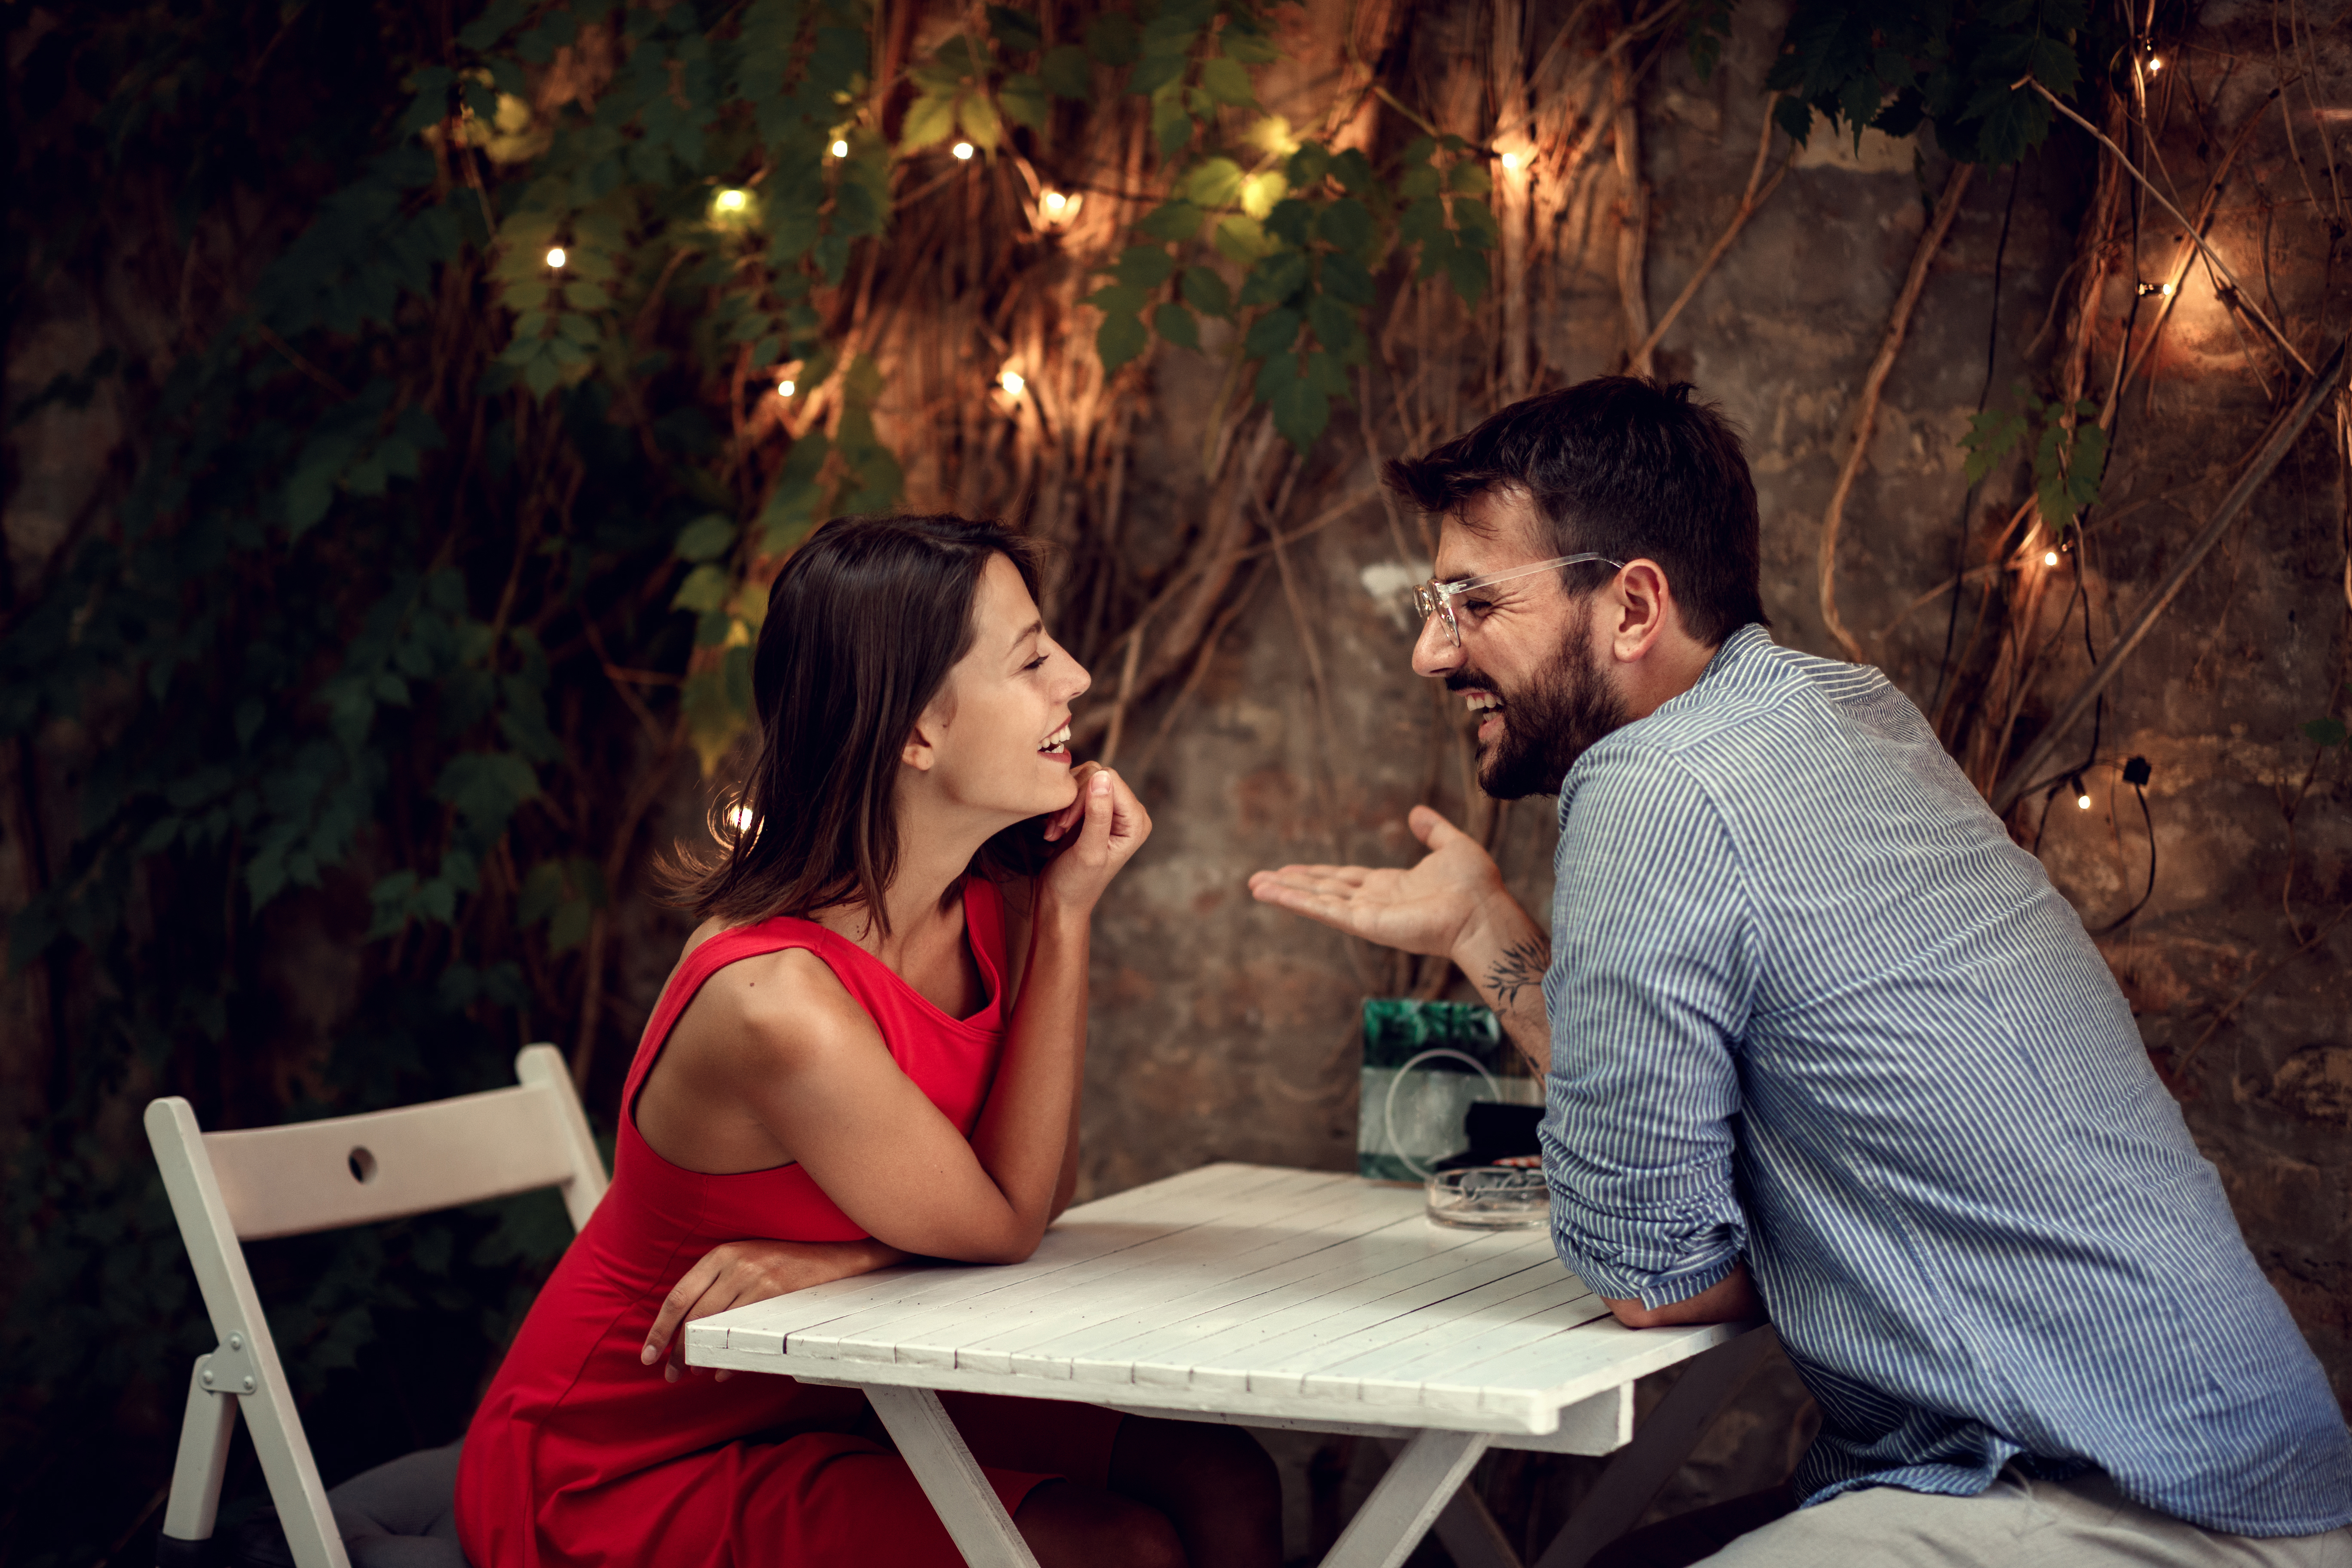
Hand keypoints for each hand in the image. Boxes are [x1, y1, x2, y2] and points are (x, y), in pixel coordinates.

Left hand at [640, 1237, 903, 1381]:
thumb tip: (689, 1329)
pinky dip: (728, 1357)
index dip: (659, 1329)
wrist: (838, 1253)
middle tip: (670, 1374)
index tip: (648, 1354)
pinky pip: (743, 1333)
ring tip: (691, 1375)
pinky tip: (721, 1371)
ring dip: (698, 1356)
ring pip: (714, 1326)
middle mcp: (735, 1262)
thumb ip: (718, 1286)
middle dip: (676, 1350)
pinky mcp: (777, 1293)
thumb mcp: (747, 1261)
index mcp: (721, 1253)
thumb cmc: (788, 1261)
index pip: (678, 1296)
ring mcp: (757, 1277)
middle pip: (691, 1316)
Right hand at [1036, 764, 1150, 917]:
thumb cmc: (1077, 883)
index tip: (1066, 824)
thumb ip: (1098, 815)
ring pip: (1083, 779)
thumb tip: (1102, 777)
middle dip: (1072, 800)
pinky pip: (1075, 789)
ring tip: (1055, 830)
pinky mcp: (1092, 811)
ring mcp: (1110, 809)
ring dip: (1064, 804)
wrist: (1061, 899)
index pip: (1109, 779)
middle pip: (1096, 775)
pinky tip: (1054, 829)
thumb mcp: (1089, 851)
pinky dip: (1060, 806)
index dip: (1083, 795)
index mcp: (1136, 820)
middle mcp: (1128, 811)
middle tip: (1058, 828)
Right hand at [1247, 805, 1506, 960]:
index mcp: (1391, 886)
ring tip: (1255, 885)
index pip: (1344, 878)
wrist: (1482, 910)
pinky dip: (1294, 901)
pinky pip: (1323, 909)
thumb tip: (1417, 812)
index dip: (1317, 873)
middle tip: (1259, 880)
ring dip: (1284, 892)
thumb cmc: (1475, 885)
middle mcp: (1373, 902)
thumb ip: (1433, 830)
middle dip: (1291, 883)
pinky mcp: (1364, 924)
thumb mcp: (1452, 845)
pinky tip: (1272, 893)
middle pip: (1323, 889)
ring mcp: (1366, 914)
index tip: (1291, 868)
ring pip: (1316, 899)